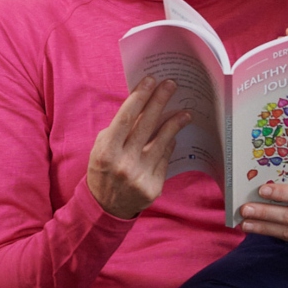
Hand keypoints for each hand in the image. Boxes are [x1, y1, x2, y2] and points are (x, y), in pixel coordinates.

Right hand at [86, 76, 190, 218]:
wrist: (105, 207)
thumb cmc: (103, 170)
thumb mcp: (101, 148)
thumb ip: (119, 129)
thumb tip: (141, 105)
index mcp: (106, 151)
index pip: (126, 118)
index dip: (139, 97)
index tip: (150, 80)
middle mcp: (123, 163)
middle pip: (146, 125)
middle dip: (159, 101)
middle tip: (171, 85)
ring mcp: (140, 176)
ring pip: (162, 142)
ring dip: (175, 123)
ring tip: (185, 112)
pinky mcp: (153, 187)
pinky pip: (165, 159)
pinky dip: (169, 145)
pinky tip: (174, 136)